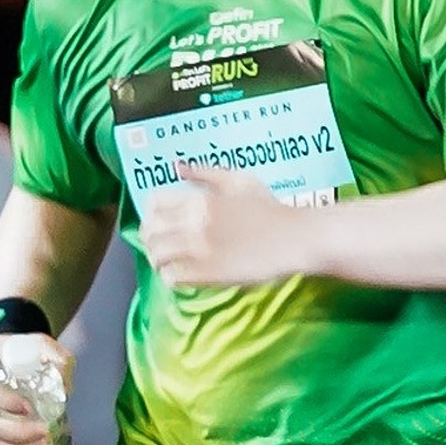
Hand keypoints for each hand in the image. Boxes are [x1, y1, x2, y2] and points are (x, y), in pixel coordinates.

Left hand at [134, 164, 312, 289]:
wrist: (294, 238)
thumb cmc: (269, 208)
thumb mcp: (238, 180)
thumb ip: (205, 172)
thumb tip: (177, 166)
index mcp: (198, 199)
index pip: (153, 203)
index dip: (151, 212)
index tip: (161, 220)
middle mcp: (193, 224)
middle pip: (150, 231)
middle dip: (150, 238)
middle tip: (161, 245)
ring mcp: (199, 251)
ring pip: (158, 256)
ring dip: (158, 260)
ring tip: (169, 262)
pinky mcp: (208, 275)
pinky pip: (173, 277)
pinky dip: (171, 277)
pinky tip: (181, 275)